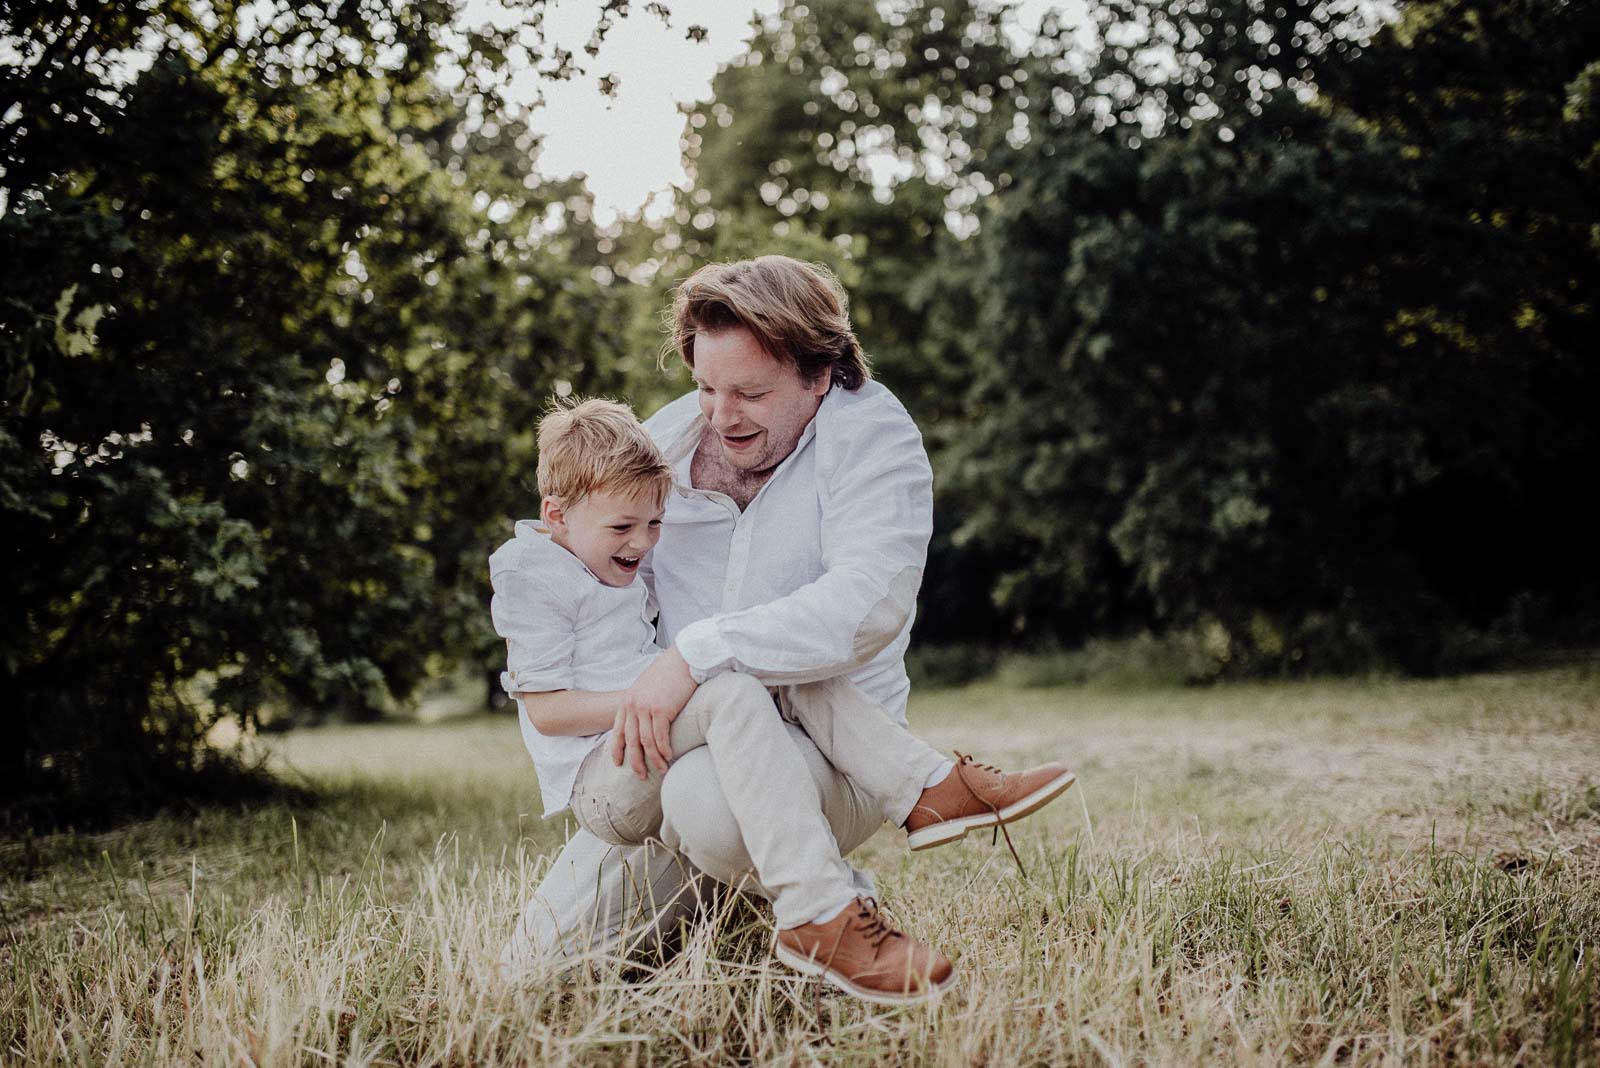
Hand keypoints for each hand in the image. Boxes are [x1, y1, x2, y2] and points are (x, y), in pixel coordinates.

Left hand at [611, 646, 697, 779]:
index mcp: (628, 701)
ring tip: (662, 770)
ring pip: (646, 742)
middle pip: (631, 741)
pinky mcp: (661, 709)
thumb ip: (642, 703)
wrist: (682, 659)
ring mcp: (646, 708)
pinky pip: (660, 737)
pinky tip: (670, 756)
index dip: (617, 749)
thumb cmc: (669, 672)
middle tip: (641, 775)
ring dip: (654, 759)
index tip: (618, 763)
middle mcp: (633, 706)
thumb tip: (647, 719)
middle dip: (635, 761)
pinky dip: (664, 749)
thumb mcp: (648, 687)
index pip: (618, 730)